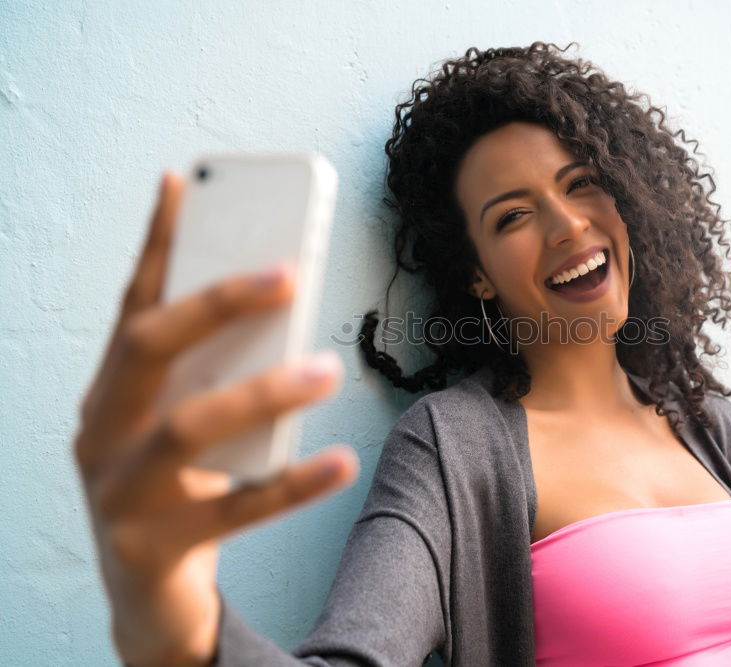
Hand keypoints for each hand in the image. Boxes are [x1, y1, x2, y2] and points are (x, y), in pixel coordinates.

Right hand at [73, 171, 359, 666]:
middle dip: (214, 302)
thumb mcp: (183, 420)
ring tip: (327, 369)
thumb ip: (213, 370)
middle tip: (288, 271)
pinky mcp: (149, 547)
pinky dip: (290, 483)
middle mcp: (102, 432)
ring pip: (188, 427)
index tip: (186, 182)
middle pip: (149, 349)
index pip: (134, 305)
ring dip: (263, 391)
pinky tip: (343, 462)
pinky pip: (231, 509)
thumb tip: (276, 298)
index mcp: (111, 391)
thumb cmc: (174, 485)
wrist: (144, 591)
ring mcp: (118, 491)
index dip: (158, 244)